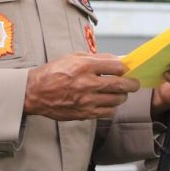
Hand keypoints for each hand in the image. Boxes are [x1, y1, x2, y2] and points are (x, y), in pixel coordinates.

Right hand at [24, 53, 140, 120]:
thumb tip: (118, 59)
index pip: (117, 67)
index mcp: (85, 66)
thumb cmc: (54, 72)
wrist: (35, 92)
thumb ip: (97, 58)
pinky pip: (108, 112)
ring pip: (117, 100)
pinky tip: (108, 102)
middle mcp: (87, 83)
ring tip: (119, 92)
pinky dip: (112, 107)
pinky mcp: (84, 113)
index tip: (127, 69)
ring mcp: (87, 100)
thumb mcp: (73, 57)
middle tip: (134, 83)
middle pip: (121, 85)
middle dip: (132, 84)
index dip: (125, 68)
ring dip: (122, 96)